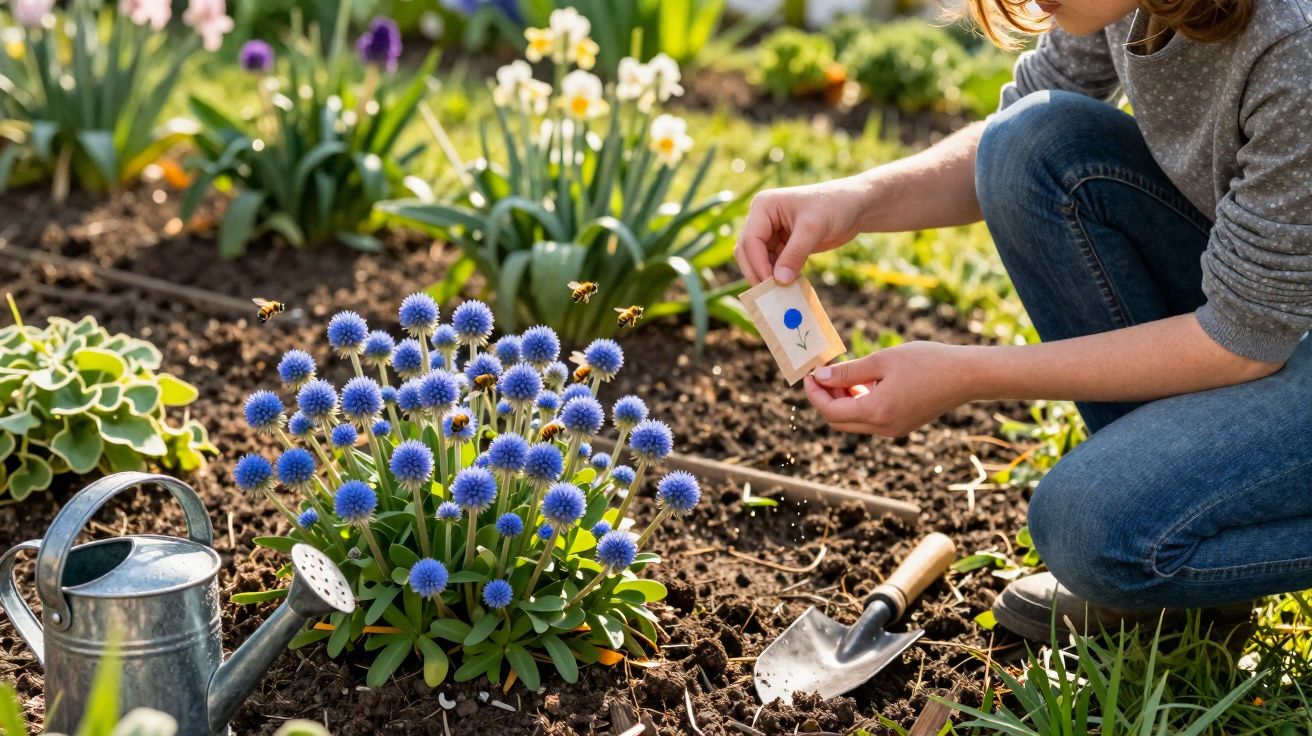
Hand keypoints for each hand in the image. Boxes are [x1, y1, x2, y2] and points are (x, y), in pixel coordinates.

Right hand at [734, 175, 873, 284]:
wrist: (855, 206)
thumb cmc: (834, 206)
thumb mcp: (813, 228)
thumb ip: (795, 254)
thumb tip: (779, 281)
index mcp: (764, 206)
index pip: (750, 239)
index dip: (758, 263)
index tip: (772, 283)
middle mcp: (762, 218)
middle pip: (747, 251)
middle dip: (757, 272)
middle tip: (769, 295)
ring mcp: (770, 232)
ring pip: (757, 260)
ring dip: (767, 277)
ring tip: (780, 295)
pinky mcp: (782, 244)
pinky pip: (772, 264)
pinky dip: (778, 276)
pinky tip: (789, 287)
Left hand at [803, 342, 976, 436]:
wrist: (967, 376)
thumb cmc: (927, 362)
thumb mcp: (882, 360)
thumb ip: (848, 371)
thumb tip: (820, 376)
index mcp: (877, 412)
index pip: (830, 412)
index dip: (814, 394)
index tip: (808, 374)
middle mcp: (883, 428)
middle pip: (838, 421)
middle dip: (825, 398)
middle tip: (822, 373)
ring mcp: (893, 430)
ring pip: (853, 422)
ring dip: (842, 400)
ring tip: (843, 373)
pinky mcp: (902, 425)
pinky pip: (869, 419)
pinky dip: (859, 403)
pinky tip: (863, 382)